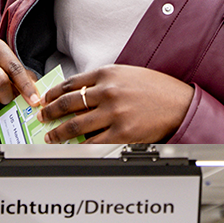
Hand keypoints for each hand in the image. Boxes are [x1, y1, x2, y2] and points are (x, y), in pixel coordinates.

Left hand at [37, 65, 194, 142]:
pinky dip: (79, 146)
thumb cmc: (158, 89)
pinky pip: (93, 142)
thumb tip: (79, 95)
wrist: (182, 104)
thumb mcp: (128, 74)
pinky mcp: (122, 133)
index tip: (45, 99)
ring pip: (75, 125)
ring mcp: (114, 113)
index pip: (70, 83)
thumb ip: (104, 81)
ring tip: (51, 136)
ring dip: (58, 132)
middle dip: (50, 112)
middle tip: (42, 117)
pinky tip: (72, 148)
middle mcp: (108, 92)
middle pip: (68, 104)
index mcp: (108, 74)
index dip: (53, 93)